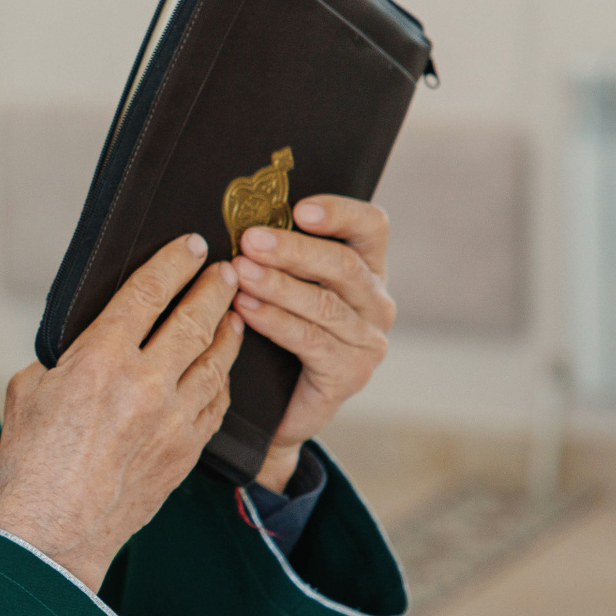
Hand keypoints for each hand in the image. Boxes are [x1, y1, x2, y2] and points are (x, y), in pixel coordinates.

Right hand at [0, 234, 245, 590]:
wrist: (55, 532)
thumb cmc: (32, 463)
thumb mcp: (28, 389)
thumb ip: (66, 359)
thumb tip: (88, 346)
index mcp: (100, 359)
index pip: (148, 292)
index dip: (175, 263)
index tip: (194, 247)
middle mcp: (145, 383)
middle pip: (195, 319)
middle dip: (215, 288)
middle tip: (228, 271)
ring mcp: (173, 420)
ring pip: (216, 361)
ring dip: (229, 331)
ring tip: (235, 314)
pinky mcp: (186, 451)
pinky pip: (216, 404)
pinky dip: (221, 380)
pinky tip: (221, 371)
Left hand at [232, 196, 395, 492]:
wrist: (278, 408)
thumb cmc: (277, 332)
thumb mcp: (285, 285)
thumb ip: (278, 254)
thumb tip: (240, 214)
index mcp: (368, 269)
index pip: (371, 227)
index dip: (340, 213)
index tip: (299, 208)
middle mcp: (376, 303)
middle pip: (343, 265)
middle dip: (293, 250)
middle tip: (250, 240)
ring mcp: (368, 342)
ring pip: (324, 304)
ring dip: (278, 285)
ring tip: (239, 273)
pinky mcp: (350, 374)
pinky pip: (310, 340)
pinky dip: (274, 321)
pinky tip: (245, 309)